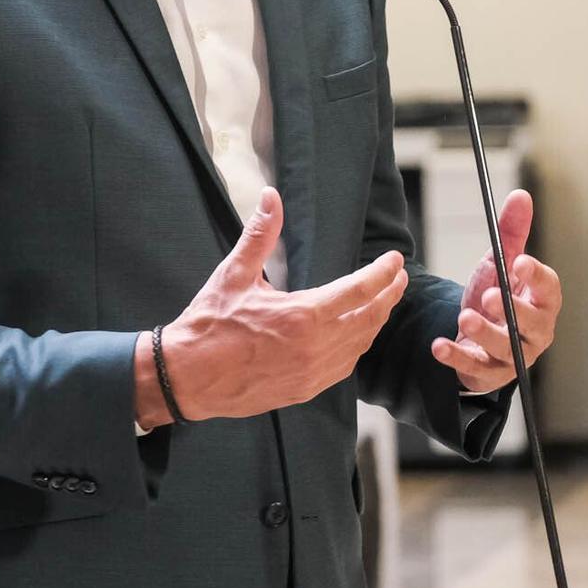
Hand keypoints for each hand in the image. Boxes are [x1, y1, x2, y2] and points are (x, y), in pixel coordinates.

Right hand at [136, 187, 408, 425]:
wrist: (188, 377)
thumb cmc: (209, 325)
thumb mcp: (234, 274)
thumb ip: (260, 235)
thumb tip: (272, 197)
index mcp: (302, 315)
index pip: (360, 290)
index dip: (382, 273)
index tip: (395, 260)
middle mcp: (315, 347)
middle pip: (370, 318)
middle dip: (389, 295)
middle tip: (399, 278)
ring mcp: (312, 372)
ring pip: (360, 345)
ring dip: (375, 321)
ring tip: (382, 303)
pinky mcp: (305, 389)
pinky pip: (344, 367)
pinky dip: (356, 347)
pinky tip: (355, 336)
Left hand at [431, 189, 562, 393]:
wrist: (474, 335)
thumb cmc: (495, 297)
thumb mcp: (499, 264)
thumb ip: (511, 233)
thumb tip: (521, 195)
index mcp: (542, 303)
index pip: (550, 290)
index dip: (536, 277)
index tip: (519, 262)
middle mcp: (534, 332)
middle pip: (533, 324)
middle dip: (513, 311)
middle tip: (490, 296)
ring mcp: (513, 356)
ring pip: (506, 349)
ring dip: (486, 333)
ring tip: (465, 317)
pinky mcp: (488, 372)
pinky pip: (475, 367)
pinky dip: (456, 357)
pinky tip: (438, 346)